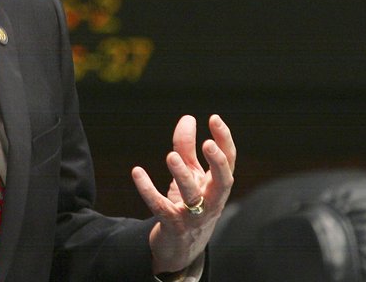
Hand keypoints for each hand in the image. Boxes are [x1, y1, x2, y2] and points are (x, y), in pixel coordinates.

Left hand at [131, 114, 235, 274]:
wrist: (180, 247)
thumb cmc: (189, 205)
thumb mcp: (190, 175)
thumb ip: (187, 148)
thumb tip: (188, 118)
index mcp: (217, 187)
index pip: (229, 162)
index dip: (224, 140)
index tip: (213, 118)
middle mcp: (211, 202)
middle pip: (223, 182)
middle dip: (218, 163)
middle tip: (207, 144)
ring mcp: (193, 216)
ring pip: (192, 197)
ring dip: (182, 176)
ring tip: (171, 156)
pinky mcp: (172, 225)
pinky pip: (160, 207)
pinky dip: (148, 190)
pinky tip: (137, 172)